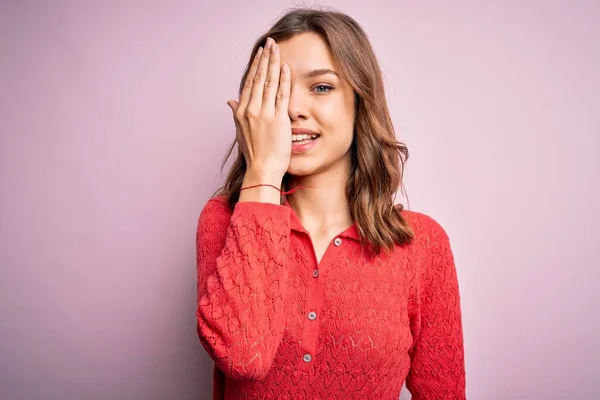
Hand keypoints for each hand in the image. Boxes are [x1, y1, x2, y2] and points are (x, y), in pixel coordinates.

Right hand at [227, 37, 291, 184]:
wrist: (262, 170)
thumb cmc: (254, 155)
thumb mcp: (241, 132)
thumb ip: (236, 114)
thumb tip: (230, 100)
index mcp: (242, 112)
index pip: (249, 83)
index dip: (256, 66)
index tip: (260, 54)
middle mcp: (251, 110)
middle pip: (258, 78)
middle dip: (265, 58)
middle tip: (270, 43)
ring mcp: (264, 114)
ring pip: (269, 82)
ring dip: (274, 63)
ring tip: (277, 49)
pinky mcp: (278, 119)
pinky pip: (281, 95)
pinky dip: (283, 80)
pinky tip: (285, 68)